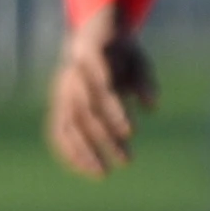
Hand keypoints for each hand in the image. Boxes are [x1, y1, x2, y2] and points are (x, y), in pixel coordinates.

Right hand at [46, 9, 156, 176]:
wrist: (90, 36)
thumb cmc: (120, 52)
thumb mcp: (137, 60)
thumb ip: (143, 81)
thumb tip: (152, 106)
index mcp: (92, 61)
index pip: (102, 90)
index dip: (115, 111)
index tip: (131, 131)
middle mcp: (72, 78)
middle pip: (86, 113)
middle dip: (105, 139)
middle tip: (127, 161)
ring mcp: (62, 92)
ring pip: (69, 125)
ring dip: (83, 151)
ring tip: (102, 174)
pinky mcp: (58, 104)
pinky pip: (57, 130)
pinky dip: (68, 150)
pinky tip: (84, 169)